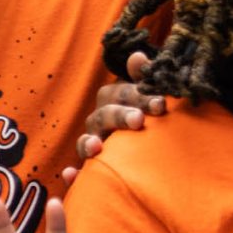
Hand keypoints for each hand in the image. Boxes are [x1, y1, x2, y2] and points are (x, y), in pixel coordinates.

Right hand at [68, 51, 162, 181]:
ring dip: (88, 143)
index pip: (120, 94)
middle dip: (119, 117)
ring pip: (85, 142)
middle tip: (138, 121)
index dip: (138, 96)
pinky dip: (73, 174)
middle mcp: (100, 121)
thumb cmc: (152, 114)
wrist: (151, 144)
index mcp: (114, 101)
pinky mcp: (92, 168)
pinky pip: (78, 172)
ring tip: (96, 148)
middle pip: (102, 116)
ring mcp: (94, 143)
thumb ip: (144, 78)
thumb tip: (137, 56)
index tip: (161, 104)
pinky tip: (71, 175)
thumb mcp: (151, 95)